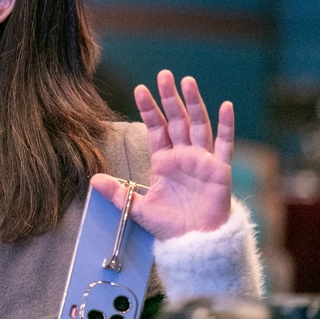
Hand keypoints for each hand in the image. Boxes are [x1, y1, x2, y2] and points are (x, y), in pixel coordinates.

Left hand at [90, 70, 233, 240]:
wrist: (196, 244)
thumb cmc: (169, 226)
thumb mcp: (138, 209)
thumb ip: (117, 193)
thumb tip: (92, 178)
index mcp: (163, 161)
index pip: (155, 128)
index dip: (148, 109)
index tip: (139, 89)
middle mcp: (183, 155)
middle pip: (176, 120)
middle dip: (169, 97)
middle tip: (164, 74)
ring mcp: (202, 160)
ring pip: (199, 125)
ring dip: (194, 103)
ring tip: (188, 81)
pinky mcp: (220, 170)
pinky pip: (225, 145)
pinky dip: (227, 125)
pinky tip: (225, 106)